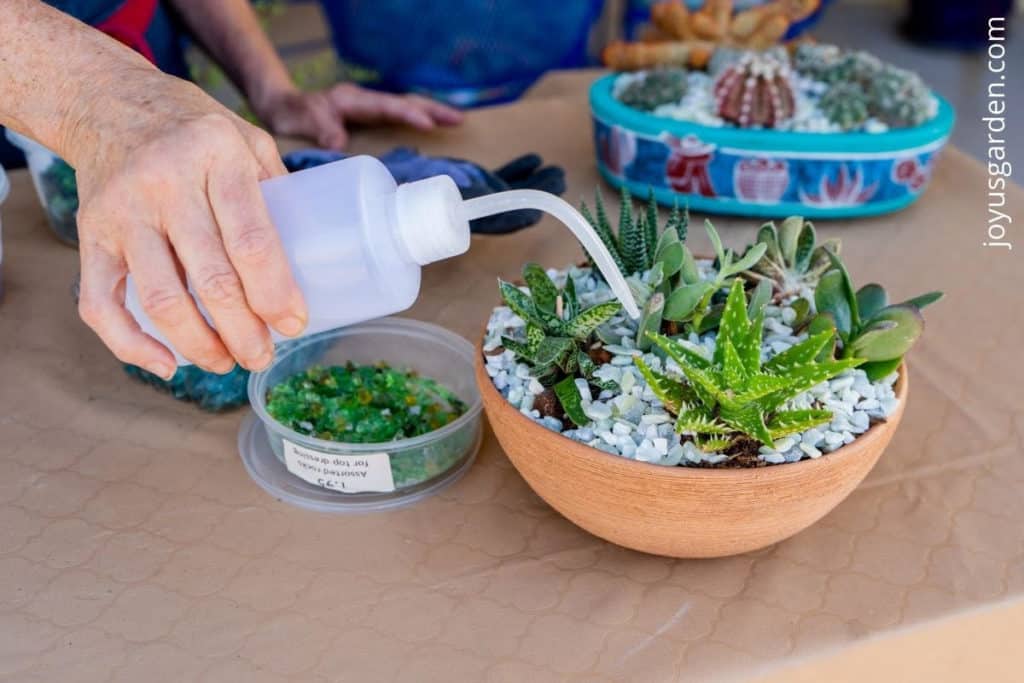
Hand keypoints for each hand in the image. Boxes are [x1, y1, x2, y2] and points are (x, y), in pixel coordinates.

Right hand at [68, 67, 306, 378]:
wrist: (106, 99)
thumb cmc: (192, 126)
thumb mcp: (246, 137)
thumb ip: (275, 190)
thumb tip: (314, 260)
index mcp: (216, 156)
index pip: (252, 240)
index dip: (276, 293)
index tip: (294, 323)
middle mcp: (165, 182)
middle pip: (211, 279)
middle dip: (244, 332)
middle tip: (264, 356)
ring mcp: (122, 210)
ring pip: (161, 298)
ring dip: (198, 345)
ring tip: (226, 362)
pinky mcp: (88, 233)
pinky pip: (99, 302)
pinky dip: (129, 343)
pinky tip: (165, 364)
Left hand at [254, 82, 463, 149]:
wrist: (280, 108)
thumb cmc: (291, 114)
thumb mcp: (300, 120)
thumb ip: (319, 127)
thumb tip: (337, 142)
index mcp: (351, 100)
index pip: (386, 106)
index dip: (408, 114)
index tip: (428, 124)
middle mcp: (363, 100)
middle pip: (403, 101)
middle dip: (432, 109)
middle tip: (459, 119)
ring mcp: (367, 108)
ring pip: (404, 107)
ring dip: (430, 112)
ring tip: (456, 121)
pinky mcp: (367, 118)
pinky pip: (397, 116)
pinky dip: (416, 119)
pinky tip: (431, 129)